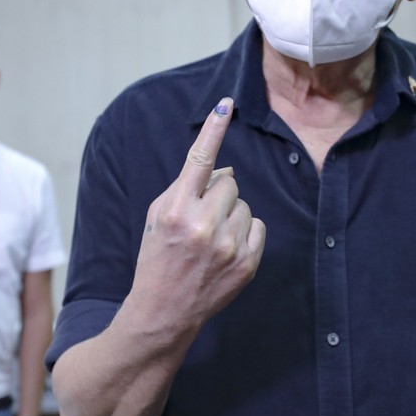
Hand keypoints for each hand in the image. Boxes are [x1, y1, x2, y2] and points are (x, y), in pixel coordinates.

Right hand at [126, 97, 265, 334]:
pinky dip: (244, 233)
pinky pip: (257, 226)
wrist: (163, 311)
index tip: (226, 103)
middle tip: (200, 218)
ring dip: (230, 214)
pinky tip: (225, 250)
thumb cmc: (158, 258)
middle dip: (217, 194)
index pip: (198, 160)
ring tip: (210, 239)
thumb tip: (228, 169)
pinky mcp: (246, 264)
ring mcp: (227, 247)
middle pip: (229, 182)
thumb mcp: (158, 217)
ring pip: (244, 204)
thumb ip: (187, 188)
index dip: (213, 129)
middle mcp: (202, 226)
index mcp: (175, 211)